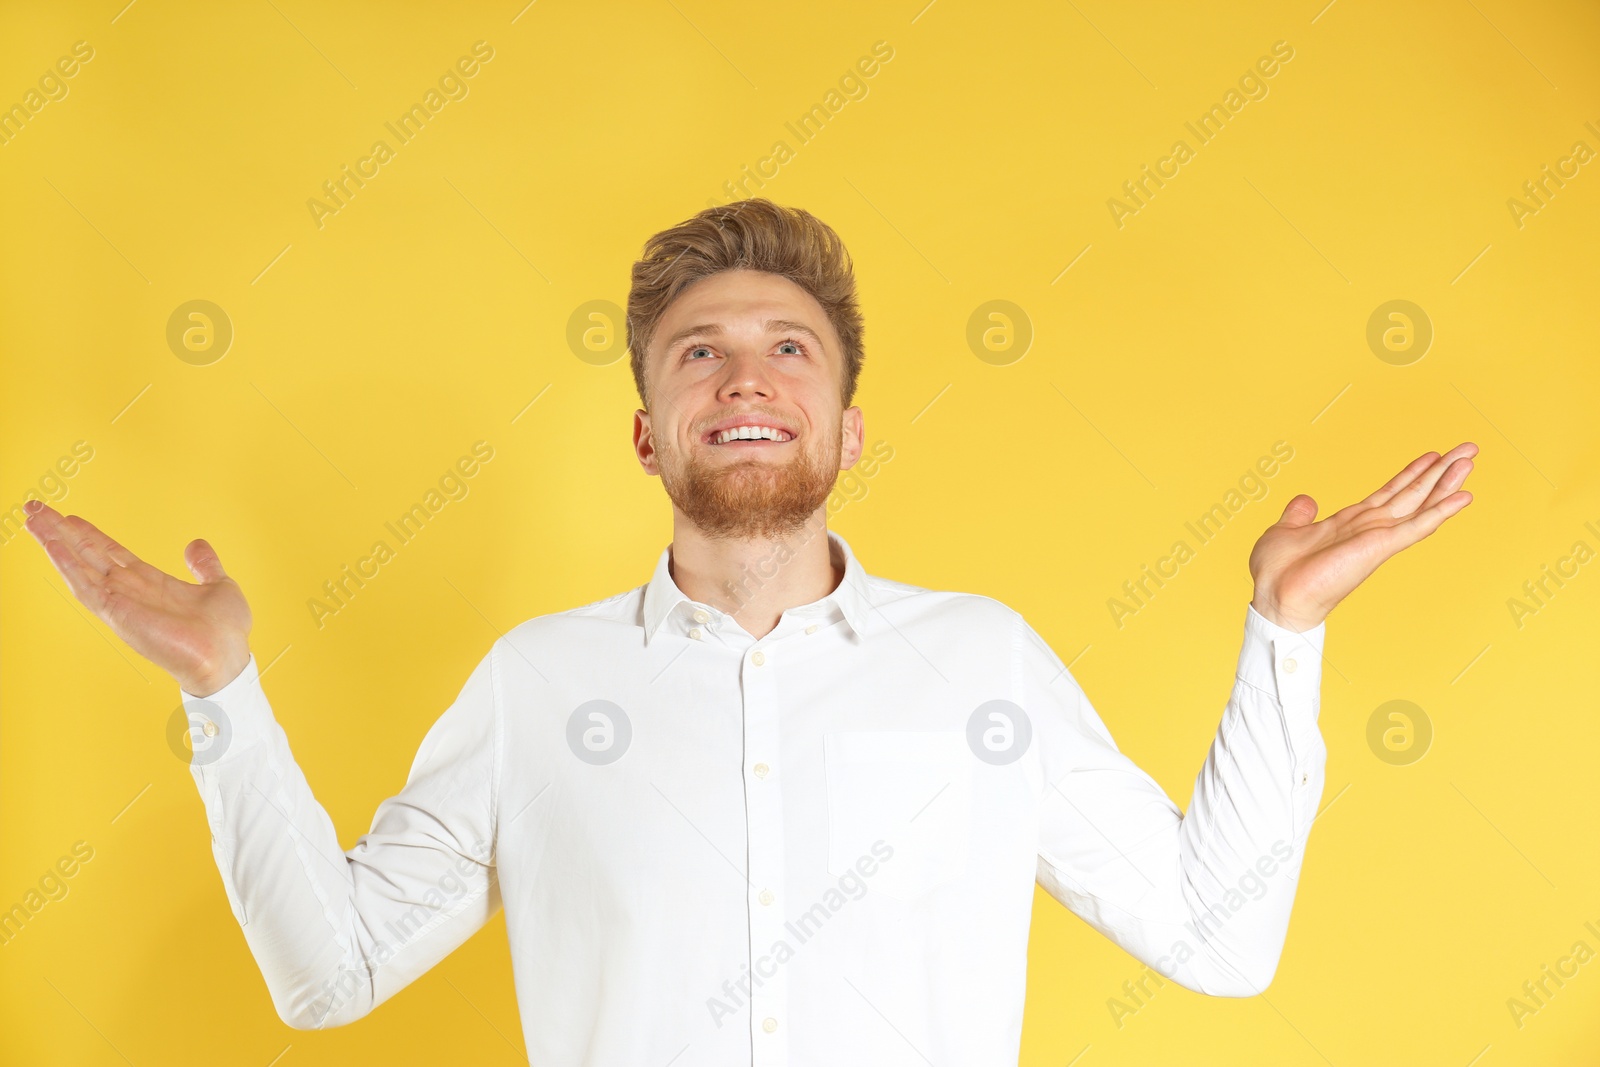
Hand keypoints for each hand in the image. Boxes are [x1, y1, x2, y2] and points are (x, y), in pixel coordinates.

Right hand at [23, 500, 252, 695]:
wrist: (226, 658)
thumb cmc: (224, 632)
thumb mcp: (218, 586)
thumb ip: (204, 565)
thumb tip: (195, 544)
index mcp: (150, 582)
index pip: (111, 552)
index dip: (90, 534)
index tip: (69, 517)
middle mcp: (130, 590)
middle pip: (87, 553)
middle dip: (61, 531)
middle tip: (35, 508)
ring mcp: (120, 601)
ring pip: (79, 565)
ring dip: (55, 542)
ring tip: (33, 519)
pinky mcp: (117, 613)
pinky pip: (86, 586)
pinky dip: (67, 566)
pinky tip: (52, 547)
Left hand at [1248, 442, 1477, 631]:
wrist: (1275, 596)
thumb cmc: (1277, 572)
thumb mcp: (1285, 531)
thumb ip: (1299, 514)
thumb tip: (1305, 500)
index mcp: (1350, 522)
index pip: (1390, 492)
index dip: (1412, 474)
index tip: (1434, 455)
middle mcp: (1369, 528)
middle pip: (1413, 493)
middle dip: (1440, 470)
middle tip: (1467, 449)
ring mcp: (1377, 537)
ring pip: (1420, 504)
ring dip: (1446, 482)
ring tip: (1469, 460)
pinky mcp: (1380, 547)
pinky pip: (1416, 526)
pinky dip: (1440, 511)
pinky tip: (1463, 498)